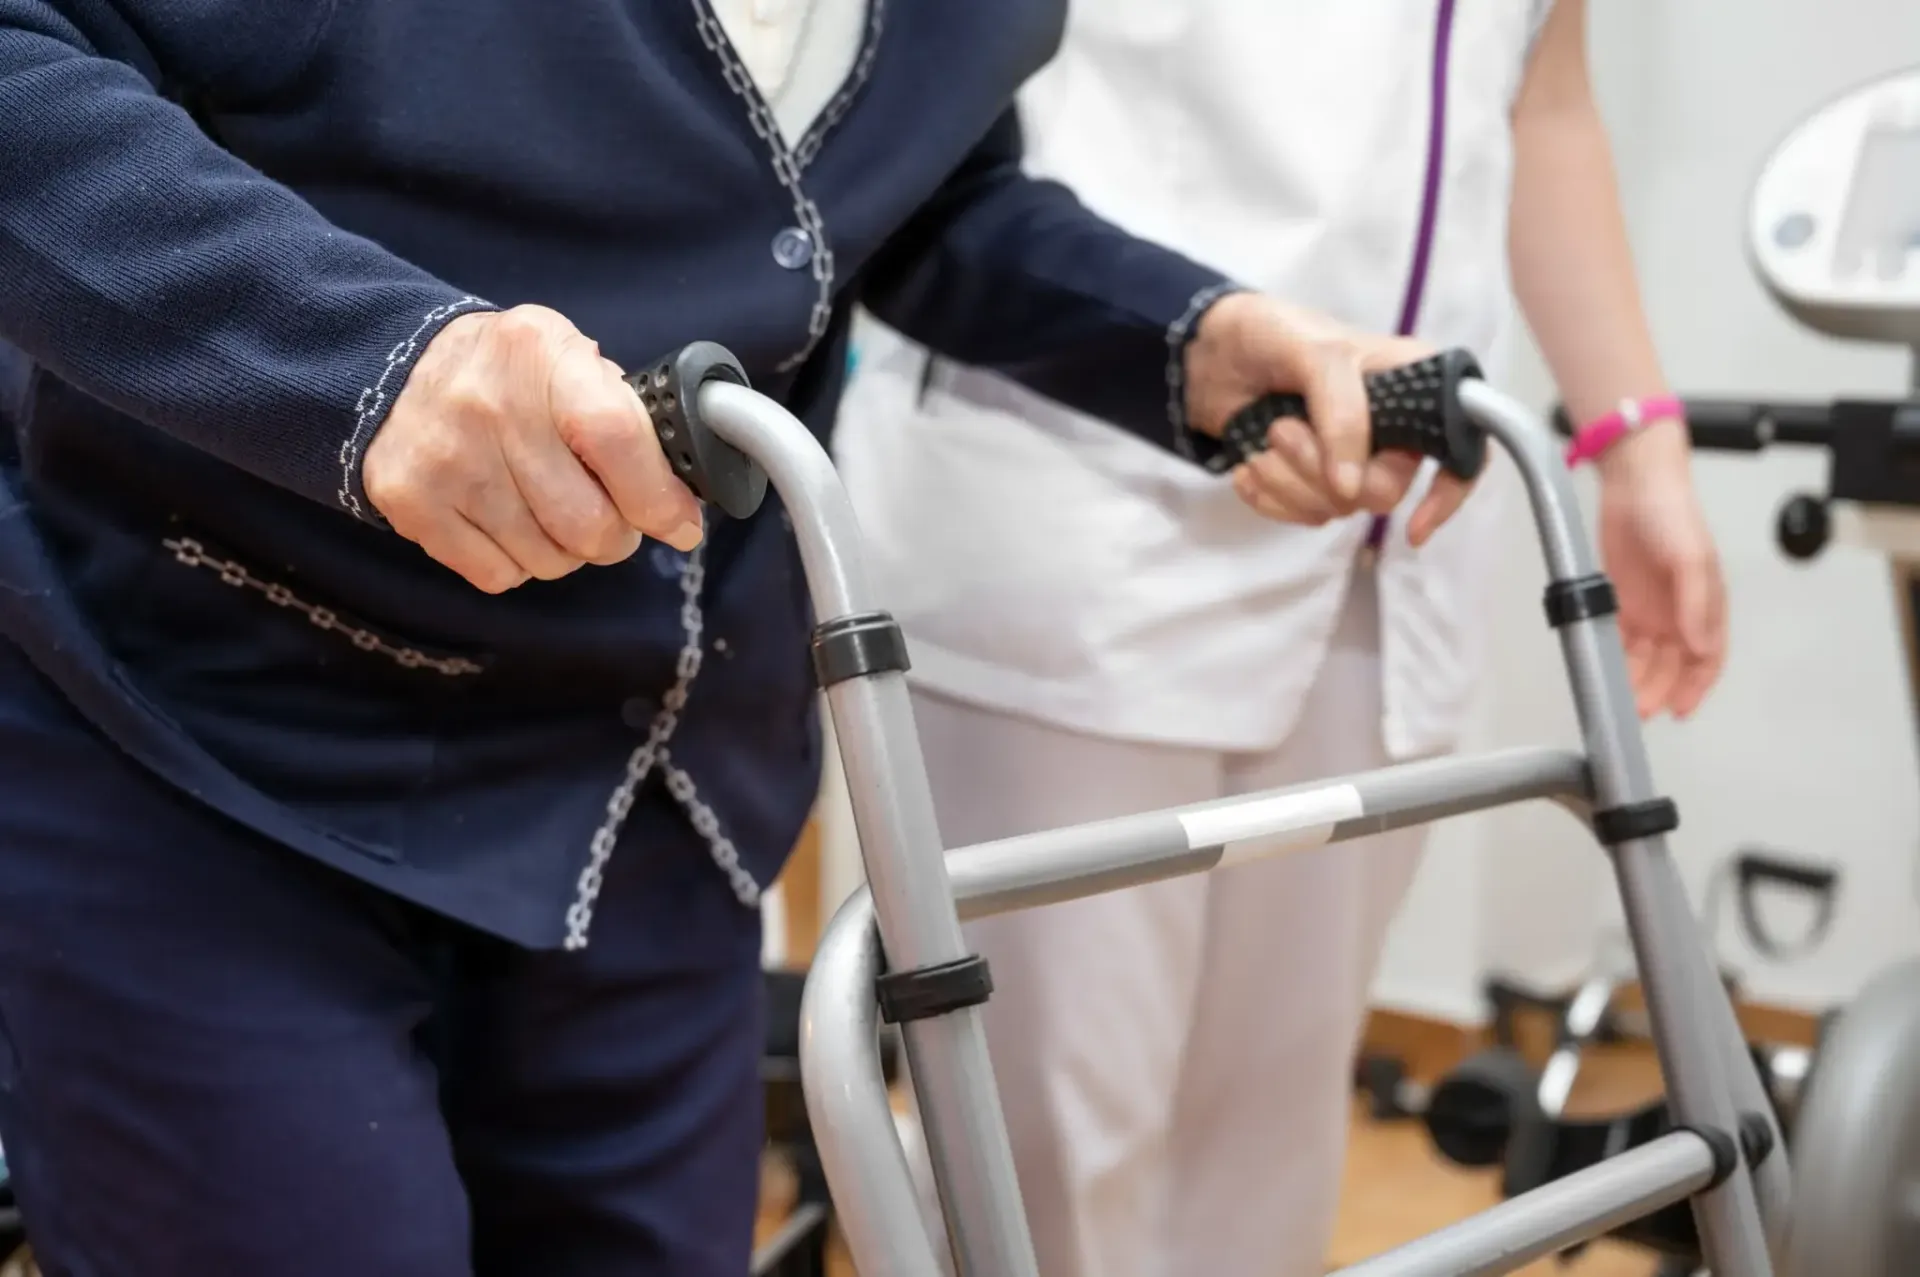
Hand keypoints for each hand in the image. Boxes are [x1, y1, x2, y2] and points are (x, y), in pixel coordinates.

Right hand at [364, 305, 702, 593]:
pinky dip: (518, 563)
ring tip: (553, 513)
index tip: (681, 524)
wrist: (396, 371)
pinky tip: (510, 524)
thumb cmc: (511, 375)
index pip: (616, 439)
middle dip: (616, 535)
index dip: (658, 498)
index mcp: (542, 354)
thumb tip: (679, 498)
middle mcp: (488, 404)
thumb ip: (626, 416)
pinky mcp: (410, 503)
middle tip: (613, 519)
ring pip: (548, 559)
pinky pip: (498, 575)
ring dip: (568, 552)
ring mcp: (444, 459)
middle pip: (587, 522)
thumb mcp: (571, 359)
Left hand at [1185, 292, 1472, 544]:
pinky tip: (1249, 467)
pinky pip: (1304, 516)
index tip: (1417, 525)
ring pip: (1340, 508)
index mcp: (1414, 385)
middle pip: (1383, 492)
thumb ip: (1343, 414)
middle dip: (1324, 471)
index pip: (1462, 448)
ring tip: (1263, 441)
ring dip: (1289, 482)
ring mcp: (1352, 459)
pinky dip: (1270, 497)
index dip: (1450, 493)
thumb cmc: (1271, 333)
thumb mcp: (1315, 352)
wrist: (1210, 353)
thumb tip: (1352, 487)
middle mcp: (1392, 428)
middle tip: (1284, 431)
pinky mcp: (1312, 481)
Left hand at [1596, 422, 1727, 718]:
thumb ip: (1697, 604)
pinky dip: (1616, 657)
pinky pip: (1619, 638)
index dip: (1698, 686)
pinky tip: (1607, 672)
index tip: (1682, 710)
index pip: (1708, 657)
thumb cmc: (1673, 517)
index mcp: (1705, 606)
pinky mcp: (1620, 600)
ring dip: (1637, 680)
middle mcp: (1679, 613)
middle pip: (1673, 664)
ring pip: (1645, 657)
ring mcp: (1649, 608)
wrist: (1634, 484)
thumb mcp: (1692, 559)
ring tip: (1622, 700)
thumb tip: (1699, 647)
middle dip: (1660, 689)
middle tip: (1640, 710)